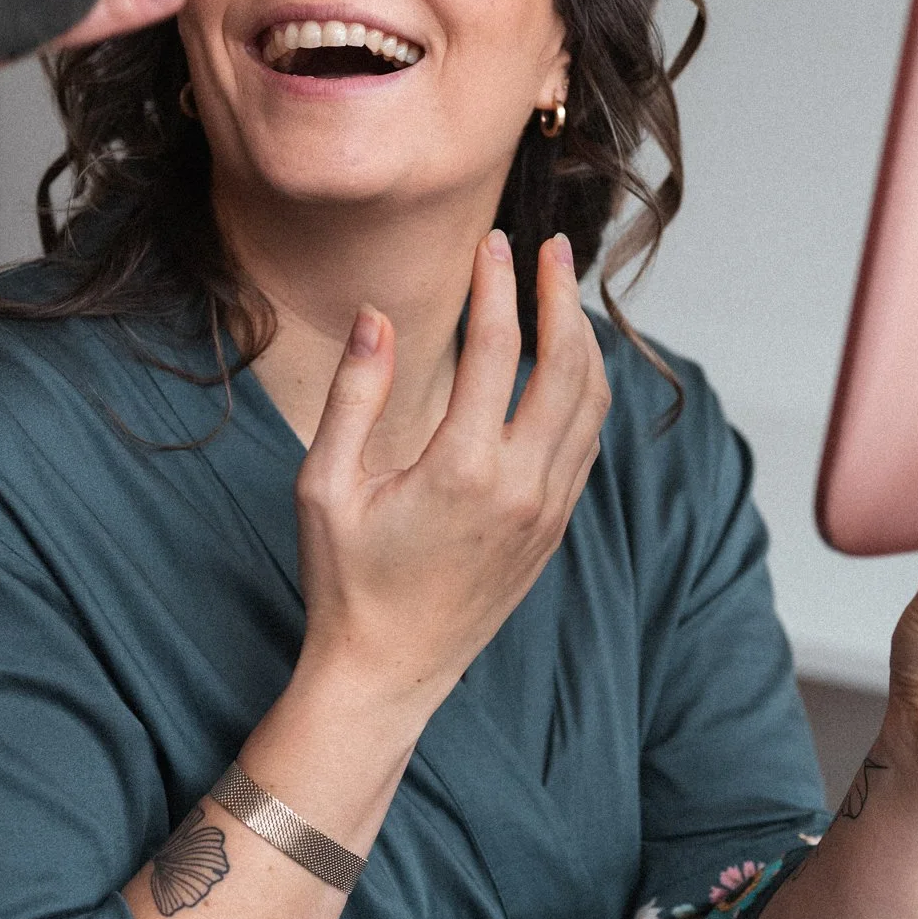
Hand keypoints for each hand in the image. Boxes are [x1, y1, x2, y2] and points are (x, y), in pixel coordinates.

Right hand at [291, 229, 610, 732]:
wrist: (386, 675)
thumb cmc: (345, 582)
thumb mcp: (325, 485)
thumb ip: (355, 395)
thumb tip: (375, 316)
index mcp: (462, 467)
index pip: (495, 348)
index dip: (496, 285)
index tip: (491, 243)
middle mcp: (521, 486)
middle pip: (567, 365)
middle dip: (562, 296)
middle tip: (553, 248)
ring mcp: (548, 511)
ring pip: (592, 404)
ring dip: (583, 341)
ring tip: (563, 295)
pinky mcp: (555, 531)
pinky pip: (587, 444)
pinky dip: (586, 394)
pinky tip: (566, 368)